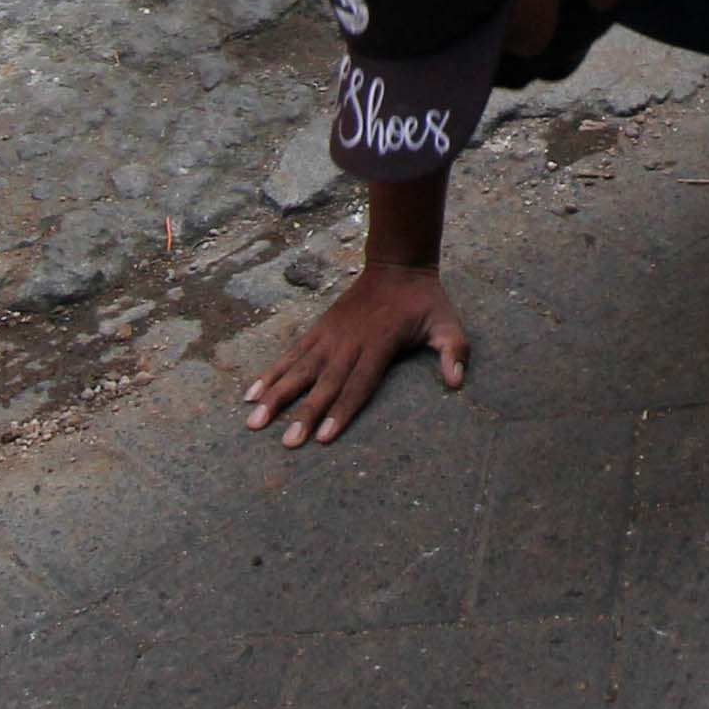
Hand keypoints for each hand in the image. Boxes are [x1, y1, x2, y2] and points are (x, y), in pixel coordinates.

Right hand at [243, 263, 466, 448]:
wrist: (396, 266)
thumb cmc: (423, 302)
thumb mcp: (447, 323)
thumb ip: (453, 350)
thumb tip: (457, 381)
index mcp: (379, 344)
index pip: (358, 385)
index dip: (341, 411)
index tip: (322, 436)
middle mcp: (349, 342)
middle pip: (324, 384)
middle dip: (304, 413)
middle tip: (286, 441)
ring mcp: (329, 335)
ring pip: (299, 370)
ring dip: (276, 395)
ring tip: (254, 420)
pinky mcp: (318, 330)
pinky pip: (291, 354)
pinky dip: (271, 373)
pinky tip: (252, 393)